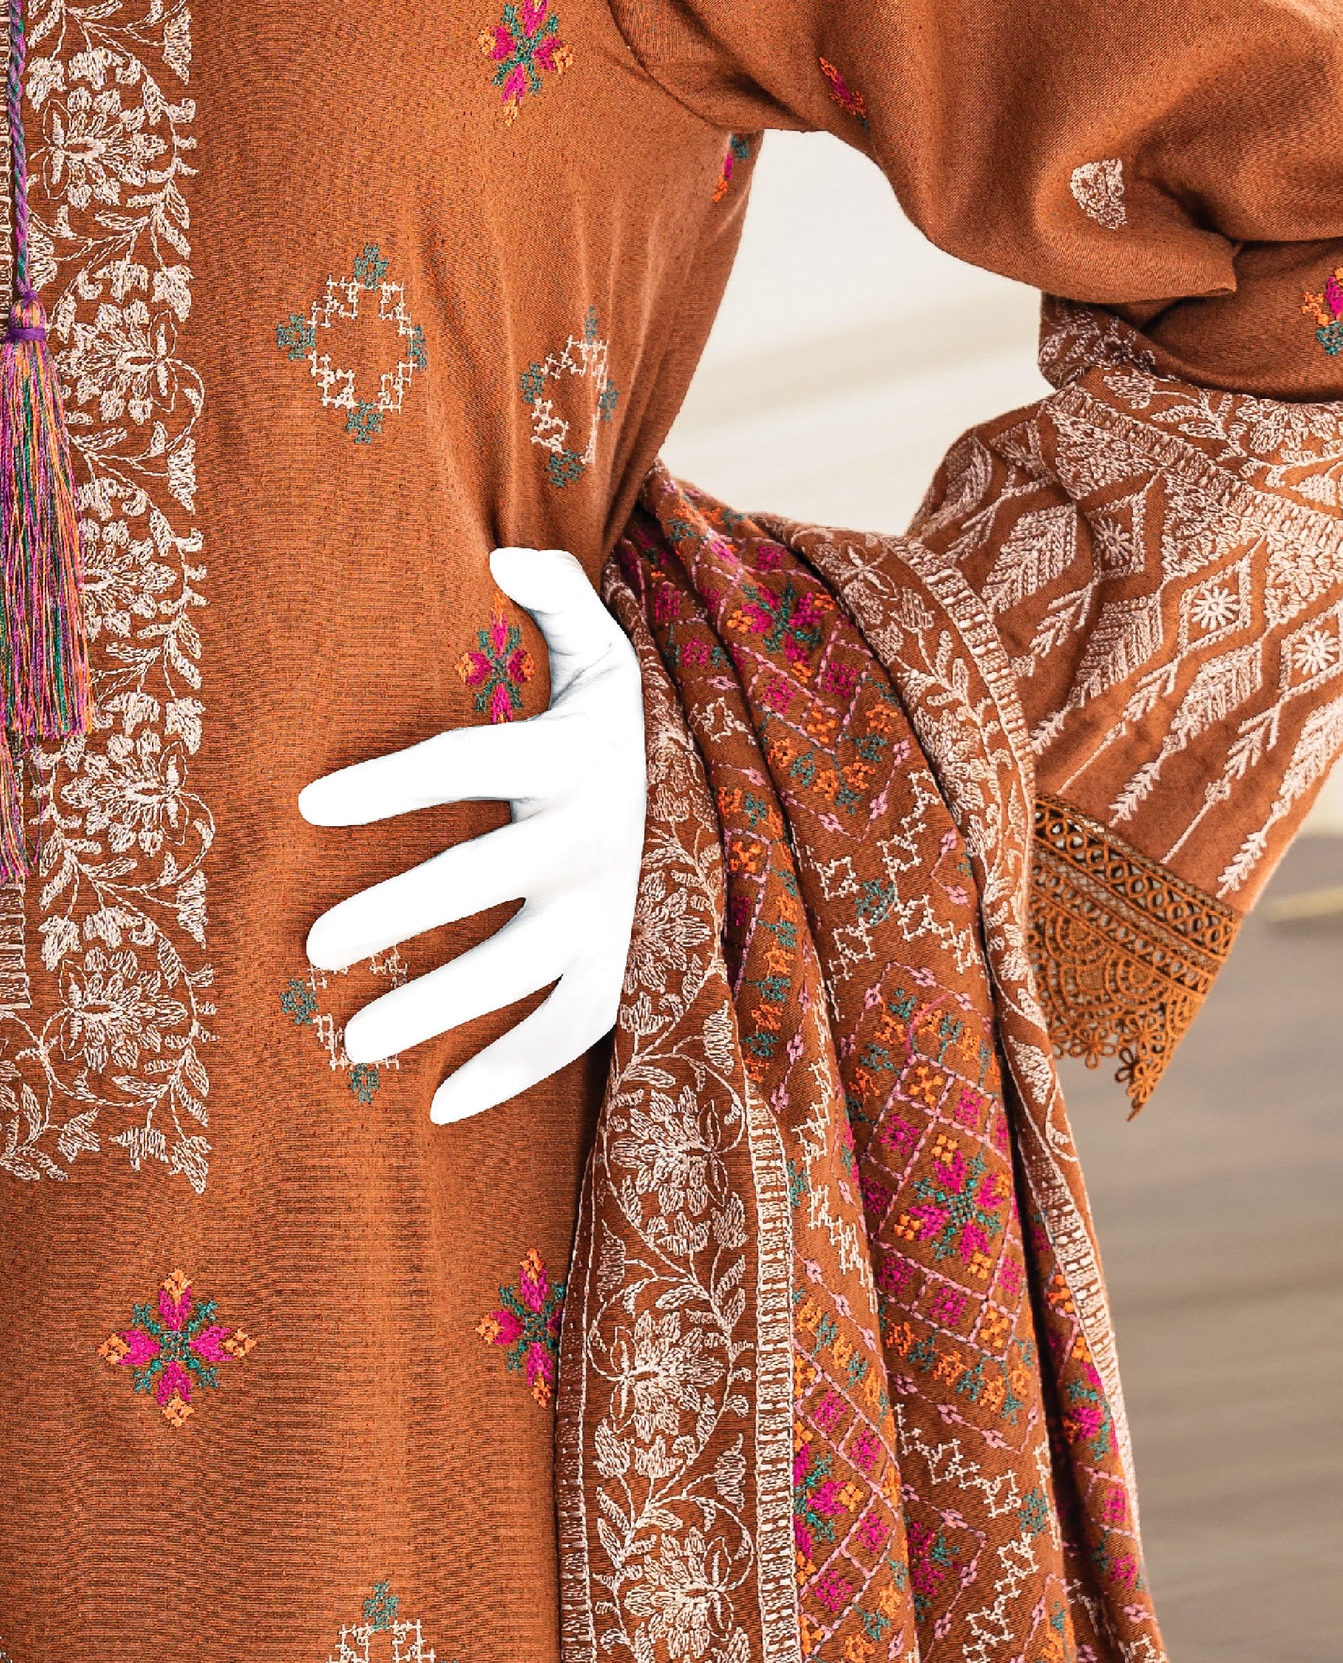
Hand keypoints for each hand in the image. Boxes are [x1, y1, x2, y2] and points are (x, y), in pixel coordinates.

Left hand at [299, 547, 647, 1124]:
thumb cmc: (614, 722)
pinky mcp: (622, 963)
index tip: (308, 804)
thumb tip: (498, 556)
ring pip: (518, 969)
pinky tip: (441, 1106)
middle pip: (479, 877)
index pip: (467, 760)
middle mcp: (589, 837)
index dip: (390, 784)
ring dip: (438, 1007)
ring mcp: (608, 910)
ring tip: (355, 1043)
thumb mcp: (602, 648)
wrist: (713, 793)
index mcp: (569, 755)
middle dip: (395, 913)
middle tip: (310, 946)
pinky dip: (515, 1071)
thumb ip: (557, 593)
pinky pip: (571, 1029)